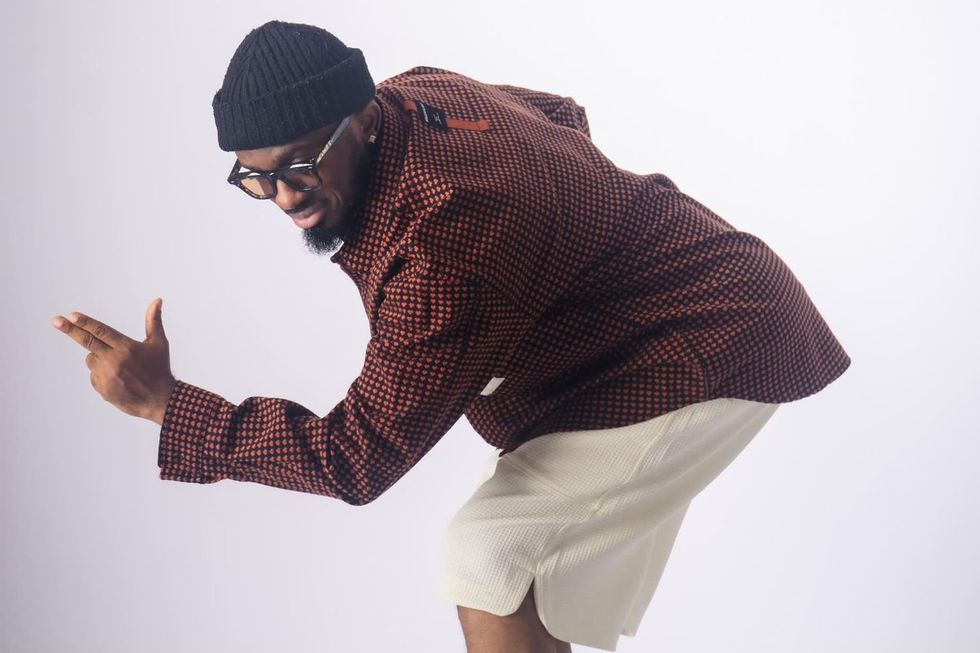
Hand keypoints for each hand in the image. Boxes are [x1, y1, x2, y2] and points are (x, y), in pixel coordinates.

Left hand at [52, 298, 177, 424]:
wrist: (161, 400)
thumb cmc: (160, 368)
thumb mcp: (159, 343)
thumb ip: (153, 320)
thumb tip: (157, 299)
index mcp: (127, 347)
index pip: (101, 330)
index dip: (85, 322)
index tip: (71, 315)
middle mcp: (115, 360)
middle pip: (87, 341)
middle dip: (70, 329)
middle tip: (56, 320)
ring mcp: (107, 376)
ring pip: (91, 360)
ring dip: (98, 358)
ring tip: (120, 367)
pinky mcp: (103, 389)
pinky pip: (93, 376)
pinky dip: (101, 375)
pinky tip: (118, 380)